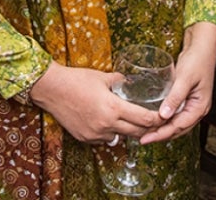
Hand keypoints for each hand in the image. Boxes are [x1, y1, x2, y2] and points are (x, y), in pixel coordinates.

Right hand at [28, 60, 160, 144]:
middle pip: (136, 133)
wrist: (51, 89)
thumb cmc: (76, 80)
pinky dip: (110, 133)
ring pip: (120, 138)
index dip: (156, 120)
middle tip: (153, 123)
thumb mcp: (102, 76)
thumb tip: (130, 82)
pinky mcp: (85, 138)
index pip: (143, 119)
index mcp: (113, 107)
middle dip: (147, 129)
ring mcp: (95, 134)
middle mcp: (106, 124)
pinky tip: (109, 123)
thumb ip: (119, 81)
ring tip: (131, 122)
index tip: (163, 117)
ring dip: (128, 132)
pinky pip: (104, 139)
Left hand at [139, 22, 215, 144]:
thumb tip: (164, 115)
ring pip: (175, 123)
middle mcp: (197, 109)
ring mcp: (191, 104)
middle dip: (160, 135)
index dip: (162, 134)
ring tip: (145, 132)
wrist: (202, 46)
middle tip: (142, 139)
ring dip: (161, 129)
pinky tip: (153, 119)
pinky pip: (174, 114)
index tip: (147, 138)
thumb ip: (175, 96)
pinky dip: (164, 119)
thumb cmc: (197, 60)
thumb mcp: (185, 78)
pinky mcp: (185, 99)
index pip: (179, 127)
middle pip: (177, 129)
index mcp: (200, 107)